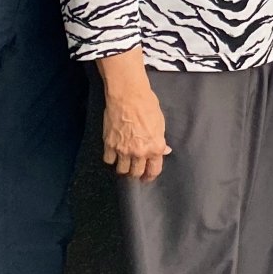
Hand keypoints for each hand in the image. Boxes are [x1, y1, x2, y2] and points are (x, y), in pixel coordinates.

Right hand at [97, 51, 170, 181]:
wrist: (128, 95)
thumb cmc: (147, 105)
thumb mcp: (160, 123)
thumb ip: (160, 141)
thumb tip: (164, 151)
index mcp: (154, 147)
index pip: (153, 170)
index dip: (150, 176)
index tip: (147, 177)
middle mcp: (139, 152)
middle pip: (136, 173)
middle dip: (136, 173)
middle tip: (135, 170)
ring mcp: (122, 150)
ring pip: (121, 170)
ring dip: (123, 168)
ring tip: (125, 163)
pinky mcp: (109, 144)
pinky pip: (108, 160)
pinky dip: (111, 159)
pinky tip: (114, 154)